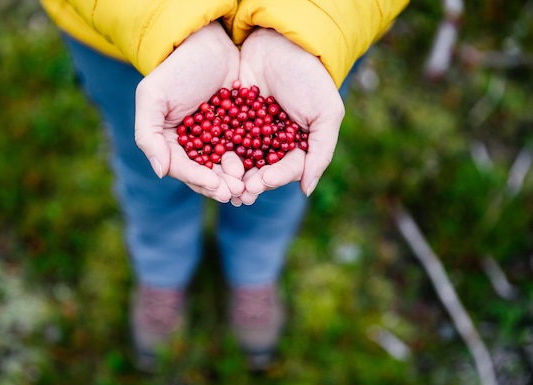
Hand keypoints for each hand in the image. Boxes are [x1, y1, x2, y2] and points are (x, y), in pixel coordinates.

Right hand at [135, 22, 243, 202]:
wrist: (209, 43)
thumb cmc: (177, 69)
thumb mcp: (153, 97)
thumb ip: (149, 135)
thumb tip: (160, 171)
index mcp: (170, 143)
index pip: (182, 168)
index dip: (198, 180)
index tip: (215, 186)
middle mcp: (193, 147)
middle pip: (206, 174)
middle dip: (220, 185)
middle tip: (236, 192)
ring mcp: (217, 141)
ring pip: (226, 167)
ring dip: (236, 180)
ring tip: (248, 186)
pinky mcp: (238, 132)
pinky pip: (245, 151)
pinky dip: (252, 163)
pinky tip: (261, 171)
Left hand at [233, 28, 344, 205]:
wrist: (280, 42)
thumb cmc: (309, 77)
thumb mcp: (326, 113)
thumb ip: (320, 152)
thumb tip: (307, 190)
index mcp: (297, 145)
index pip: (286, 169)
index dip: (274, 178)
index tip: (262, 181)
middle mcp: (273, 142)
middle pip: (260, 170)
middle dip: (249, 182)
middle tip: (238, 192)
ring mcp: (250, 131)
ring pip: (240, 159)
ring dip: (230, 173)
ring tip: (222, 182)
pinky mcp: (230, 119)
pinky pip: (223, 138)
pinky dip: (216, 150)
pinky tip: (208, 160)